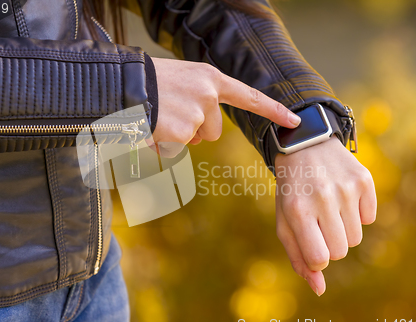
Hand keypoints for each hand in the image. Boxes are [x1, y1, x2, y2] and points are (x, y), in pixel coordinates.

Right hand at [150, 58, 300, 149]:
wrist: (121, 82)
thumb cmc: (149, 80)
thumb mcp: (182, 79)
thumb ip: (201, 98)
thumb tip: (202, 133)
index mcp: (210, 79)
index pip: (248, 96)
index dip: (272, 110)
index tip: (293, 121)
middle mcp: (208, 95)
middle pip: (213, 131)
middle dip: (195, 130)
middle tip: (171, 112)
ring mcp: (196, 114)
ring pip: (194, 140)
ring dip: (178, 135)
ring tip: (159, 116)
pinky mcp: (182, 132)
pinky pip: (175, 148)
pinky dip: (162, 143)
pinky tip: (151, 126)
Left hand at [275, 136, 376, 295]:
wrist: (305, 144)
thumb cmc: (292, 190)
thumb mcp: (285, 221)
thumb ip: (298, 258)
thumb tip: (319, 289)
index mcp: (297, 211)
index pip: (320, 259)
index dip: (317, 257)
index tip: (312, 242)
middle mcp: (322, 198)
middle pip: (340, 251)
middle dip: (329, 243)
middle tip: (318, 220)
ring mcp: (346, 188)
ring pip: (356, 238)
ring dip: (343, 229)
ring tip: (329, 206)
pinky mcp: (364, 179)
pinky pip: (370, 218)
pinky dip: (358, 213)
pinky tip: (342, 195)